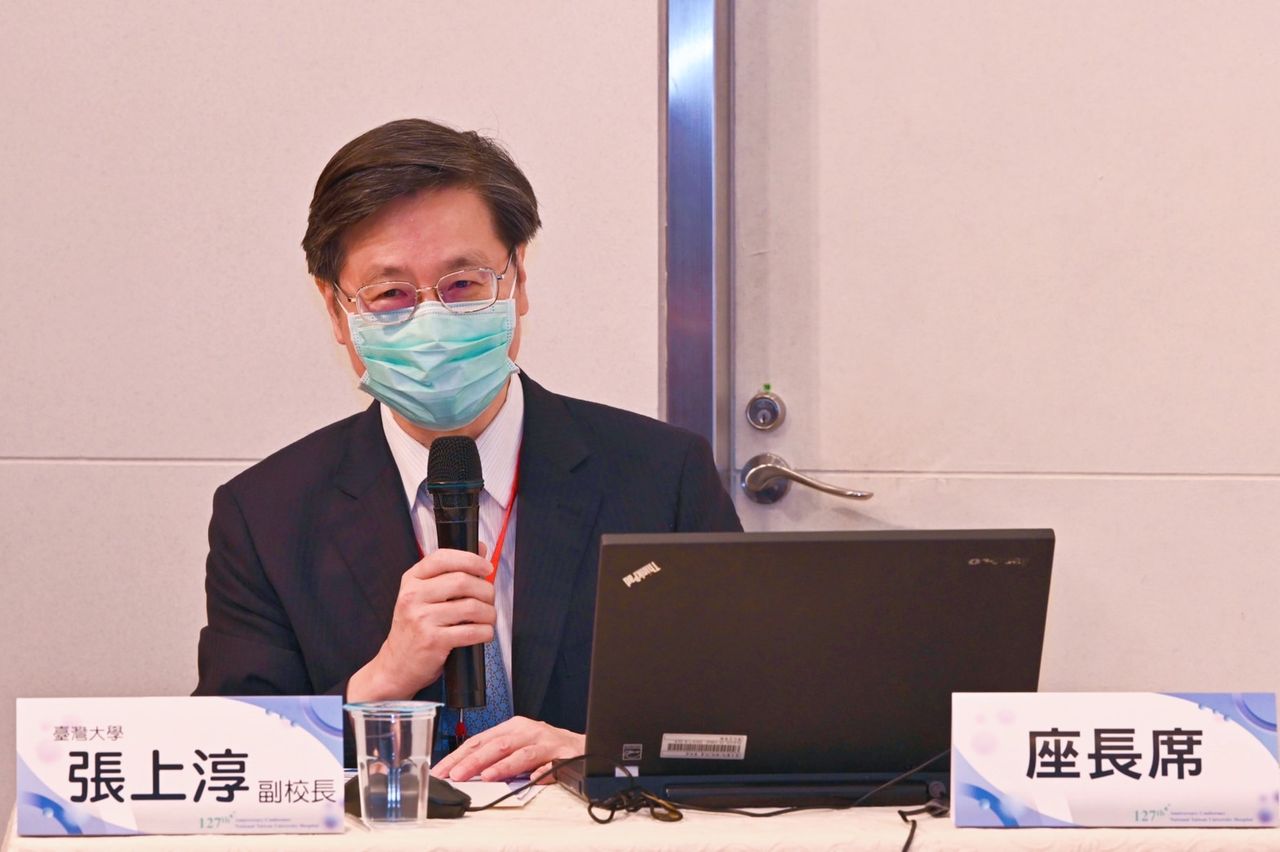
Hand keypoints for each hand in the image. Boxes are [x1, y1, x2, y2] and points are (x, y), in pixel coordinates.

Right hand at [348, 545, 494, 700]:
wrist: (396, 666)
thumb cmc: (415, 629)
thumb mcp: (423, 596)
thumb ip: (450, 572)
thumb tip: (480, 548)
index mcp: (411, 580)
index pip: (443, 558)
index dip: (471, 559)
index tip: (487, 568)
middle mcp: (413, 596)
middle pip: (463, 581)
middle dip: (486, 590)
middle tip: (490, 600)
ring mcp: (422, 618)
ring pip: (471, 607)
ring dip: (489, 613)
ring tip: (488, 618)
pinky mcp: (433, 641)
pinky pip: (471, 631)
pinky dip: (485, 632)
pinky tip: (483, 633)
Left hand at [431, 716, 584, 782]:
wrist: (580, 746)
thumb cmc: (544, 746)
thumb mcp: (517, 745)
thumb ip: (495, 756)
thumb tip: (465, 772)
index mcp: (513, 727)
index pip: (480, 740)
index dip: (459, 755)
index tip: (442, 770)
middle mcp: (528, 731)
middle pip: (498, 744)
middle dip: (475, 761)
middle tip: (457, 775)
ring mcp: (546, 742)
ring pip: (522, 753)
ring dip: (504, 766)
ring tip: (488, 777)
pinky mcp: (563, 754)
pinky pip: (552, 764)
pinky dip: (542, 772)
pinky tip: (534, 778)